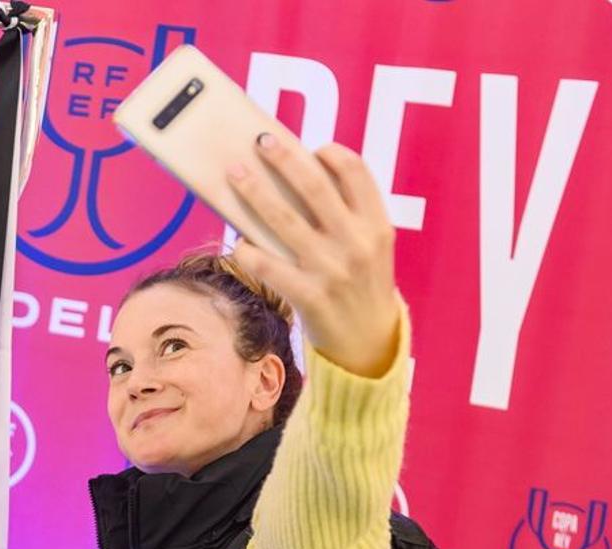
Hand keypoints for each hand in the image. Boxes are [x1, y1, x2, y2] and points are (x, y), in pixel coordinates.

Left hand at [227, 134, 399, 377]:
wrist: (370, 343)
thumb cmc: (361, 286)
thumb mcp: (368, 248)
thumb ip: (344, 216)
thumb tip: (293, 178)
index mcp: (376, 225)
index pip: (356, 173)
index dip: (331, 154)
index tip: (311, 147)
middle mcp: (356, 243)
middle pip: (314, 187)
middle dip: (283, 159)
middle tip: (260, 141)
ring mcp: (332, 269)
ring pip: (283, 219)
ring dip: (254, 192)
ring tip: (234, 173)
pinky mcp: (309, 295)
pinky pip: (269, 265)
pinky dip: (249, 251)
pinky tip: (236, 242)